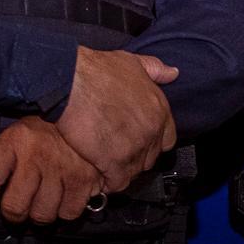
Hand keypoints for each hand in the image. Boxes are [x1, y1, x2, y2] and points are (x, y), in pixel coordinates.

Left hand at [0, 116, 101, 223]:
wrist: (87, 113)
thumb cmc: (47, 129)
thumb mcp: (19, 134)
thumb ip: (2, 160)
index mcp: (15, 140)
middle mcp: (36, 154)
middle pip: (15, 207)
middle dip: (14, 215)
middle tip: (18, 210)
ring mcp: (61, 168)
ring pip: (42, 215)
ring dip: (41, 214)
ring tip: (43, 202)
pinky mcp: (84, 179)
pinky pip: (68, 213)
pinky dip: (65, 211)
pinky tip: (64, 198)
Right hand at [59, 45, 177, 190]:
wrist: (70, 82)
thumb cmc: (96, 70)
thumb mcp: (131, 62)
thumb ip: (154, 69)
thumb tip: (173, 73)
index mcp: (158, 109)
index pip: (166, 139)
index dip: (151, 141)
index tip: (135, 140)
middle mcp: (151, 130)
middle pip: (150, 157)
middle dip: (135, 157)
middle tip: (115, 153)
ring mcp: (135, 147)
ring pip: (134, 171)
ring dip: (120, 170)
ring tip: (104, 165)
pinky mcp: (114, 161)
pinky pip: (117, 181)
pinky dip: (108, 181)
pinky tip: (98, 174)